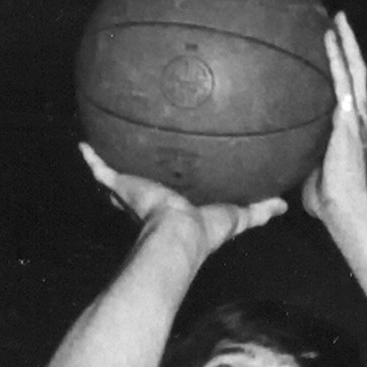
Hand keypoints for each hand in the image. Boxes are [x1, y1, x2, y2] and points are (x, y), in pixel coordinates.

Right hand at [79, 144, 286, 253]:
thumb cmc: (206, 230)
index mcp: (178, 204)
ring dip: (113, 157)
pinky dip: (92, 159)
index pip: (176, 188)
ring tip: (105, 133)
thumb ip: (259, 210)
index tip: (178, 162)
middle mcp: (155, 197)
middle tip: (142, 142)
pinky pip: (102, 170)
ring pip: (121, 172)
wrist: (178, 233)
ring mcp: (136, 192)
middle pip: (146, 177)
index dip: (177, 177)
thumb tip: (284, 205)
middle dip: (143, 163)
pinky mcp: (122, 187)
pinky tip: (83, 143)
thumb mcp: (240, 216)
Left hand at [302, 11, 366, 220]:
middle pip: (357, 73)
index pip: (348, 92)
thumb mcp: (310, 170)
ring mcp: (356, 119)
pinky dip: (337, 60)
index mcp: (351, 130)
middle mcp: (357, 119)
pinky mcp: (349, 121)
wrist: (343, 208)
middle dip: (349, 45)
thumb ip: (301, 155)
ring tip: (337, 21)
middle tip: (338, 21)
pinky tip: (328, 42)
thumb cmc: (327, 199)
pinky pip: (343, 83)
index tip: (333, 50)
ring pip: (355, 71)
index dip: (343, 70)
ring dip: (346, 44)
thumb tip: (278, 154)